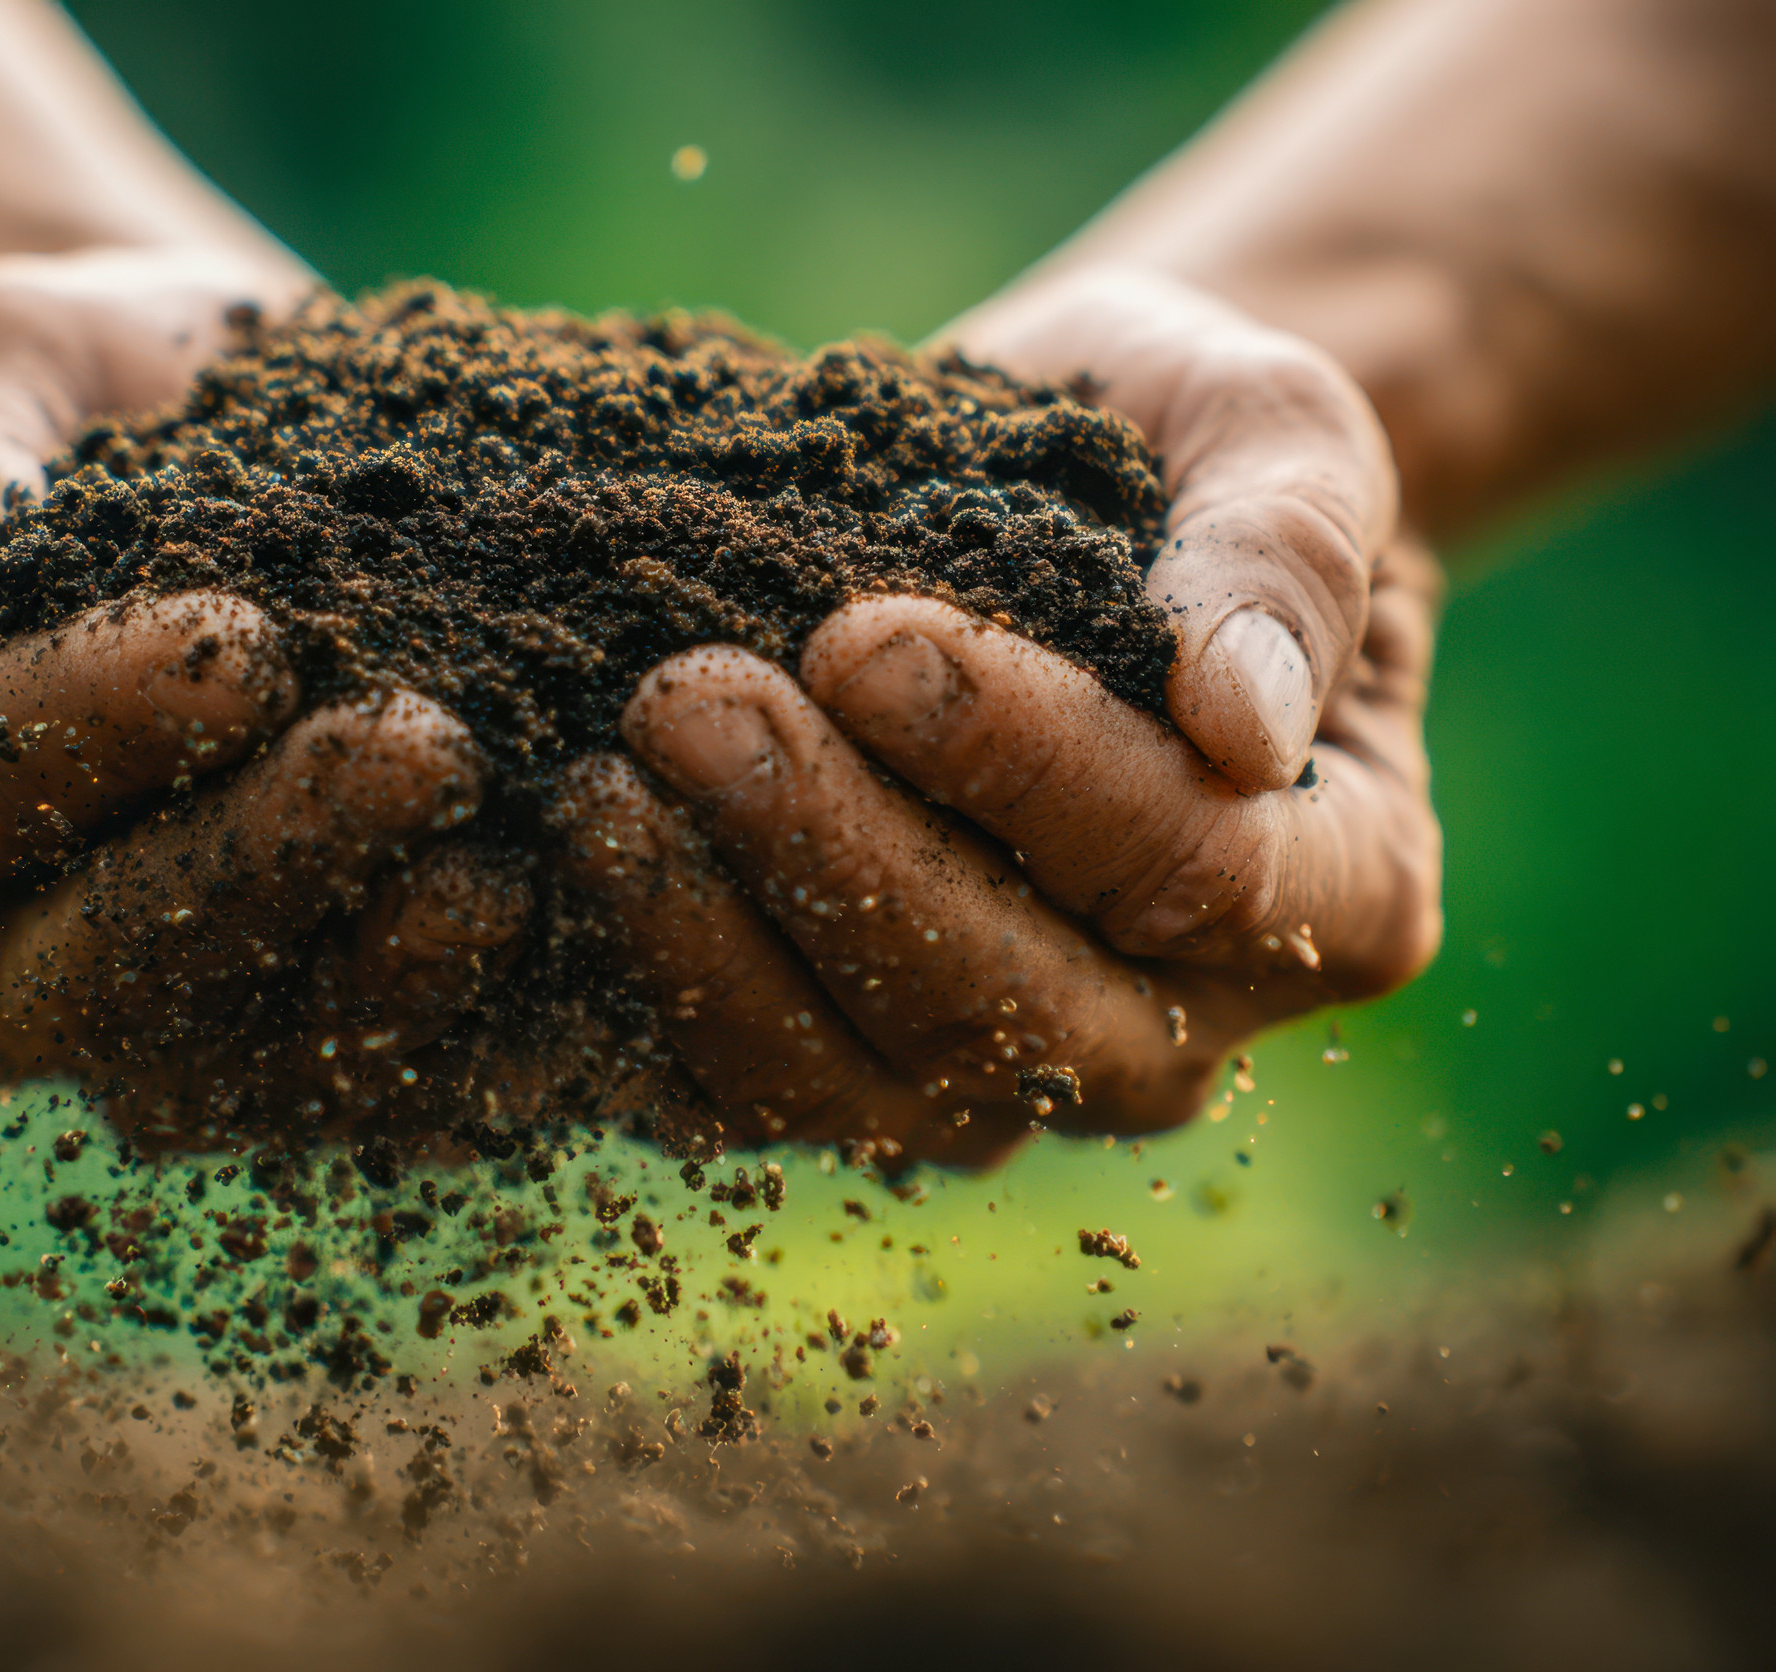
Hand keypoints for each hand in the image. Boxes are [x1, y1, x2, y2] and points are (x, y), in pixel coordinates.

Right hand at [0, 248, 530, 1135]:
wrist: (236, 456)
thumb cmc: (94, 397)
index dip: (94, 730)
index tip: (244, 644)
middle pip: (104, 975)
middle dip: (267, 867)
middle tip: (424, 748)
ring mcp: (164, 1035)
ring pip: (257, 1069)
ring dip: (390, 983)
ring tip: (515, 868)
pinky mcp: (322, 1052)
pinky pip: (404, 1089)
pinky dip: (501, 1038)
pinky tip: (604, 943)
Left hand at [556, 267, 1441, 1165]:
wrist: (1057, 504)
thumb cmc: (1183, 454)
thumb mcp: (1279, 434)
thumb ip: (1287, 554)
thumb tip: (1239, 718)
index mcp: (1339, 896)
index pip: (1190, 875)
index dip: (1022, 768)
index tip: (862, 637)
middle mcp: (1172, 1032)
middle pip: (1003, 1012)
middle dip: (831, 855)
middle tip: (684, 703)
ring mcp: (998, 1079)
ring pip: (847, 1084)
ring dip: (708, 941)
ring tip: (597, 784)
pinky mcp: (843, 1066)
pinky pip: (728, 1084)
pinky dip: (633, 995)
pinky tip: (551, 874)